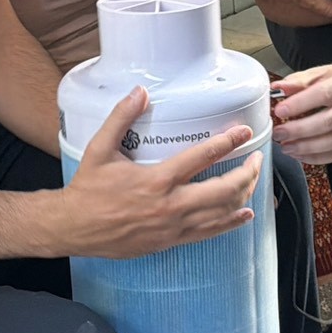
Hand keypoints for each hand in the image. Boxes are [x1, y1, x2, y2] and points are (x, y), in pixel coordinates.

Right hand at [58, 88, 262, 257]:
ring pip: (221, 213)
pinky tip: (243, 215)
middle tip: (257, 159)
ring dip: (243, 195)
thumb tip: (139, 92)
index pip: (203, 157)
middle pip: (223, 190)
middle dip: (246, 173)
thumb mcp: (100, 149)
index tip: (244, 132)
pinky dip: (230, 223)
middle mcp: (170, 205)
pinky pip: (209, 233)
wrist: (75, 227)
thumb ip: (121, 118)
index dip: (228, 142)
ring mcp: (173, 226)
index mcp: (156, 179)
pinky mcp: (171, 240)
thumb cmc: (88, 189)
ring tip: (254, 180)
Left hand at [270, 58, 331, 162]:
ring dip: (307, 147)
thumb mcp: (321, 73)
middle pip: (329, 121)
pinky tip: (300, 154)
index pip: (323, 94)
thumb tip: (277, 88)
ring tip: (287, 146)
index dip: (300, 104)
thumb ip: (299, 81)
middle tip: (280, 133)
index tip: (280, 111)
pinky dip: (317, 157)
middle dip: (300, 130)